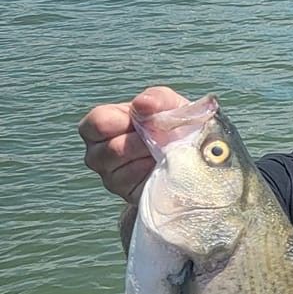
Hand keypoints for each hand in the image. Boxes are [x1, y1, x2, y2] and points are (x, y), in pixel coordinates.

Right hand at [79, 86, 187, 203]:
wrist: (196, 157)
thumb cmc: (173, 125)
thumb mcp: (170, 105)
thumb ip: (156, 98)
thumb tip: (142, 104)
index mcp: (100, 126)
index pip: (95, 125)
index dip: (121, 123)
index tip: (144, 123)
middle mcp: (98, 154)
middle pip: (110, 151)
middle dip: (142, 143)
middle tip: (162, 140)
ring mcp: (111, 177)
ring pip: (123, 171)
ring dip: (150, 160)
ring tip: (166, 153)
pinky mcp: (128, 195)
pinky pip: (137, 187)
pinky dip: (155, 176)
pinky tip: (165, 168)